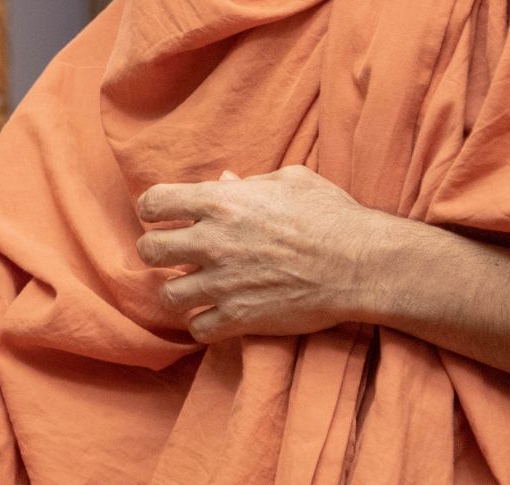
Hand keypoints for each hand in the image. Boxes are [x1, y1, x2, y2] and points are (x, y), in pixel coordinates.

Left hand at [135, 166, 405, 342]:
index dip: (153, 209)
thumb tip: (225, 181)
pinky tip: (216, 315)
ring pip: (169, 295)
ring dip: (179, 292)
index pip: (154, 202)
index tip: (162, 216)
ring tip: (193, 289)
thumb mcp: (289, 181)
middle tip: (175, 256)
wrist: (360, 264)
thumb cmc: (330, 216)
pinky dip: (203, 324)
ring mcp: (224, 283)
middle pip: (150, 250)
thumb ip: (249, 183)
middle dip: (158, 252)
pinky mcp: (240, 317)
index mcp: (220, 201)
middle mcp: (212, 241)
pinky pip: (199, 328)